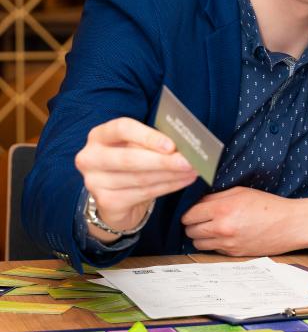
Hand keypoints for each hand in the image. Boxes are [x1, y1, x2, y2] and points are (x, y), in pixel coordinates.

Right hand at [75, 117, 197, 241]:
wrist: (115, 197)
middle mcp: (90, 157)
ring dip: (171, 175)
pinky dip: (168, 187)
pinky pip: (143, 193)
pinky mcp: (106, 202)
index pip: (121, 129)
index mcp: (99, 135)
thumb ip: (152, 142)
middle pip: (129, 158)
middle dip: (163, 161)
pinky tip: (183, 181)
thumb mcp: (135, 146)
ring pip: (140, 178)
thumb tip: (184, 143)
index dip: (147, 136)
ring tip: (192, 170)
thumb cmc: (129, 162)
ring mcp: (95, 182)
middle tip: (188, 161)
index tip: (171, 145)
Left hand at [181, 186, 307, 255]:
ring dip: (201, 235)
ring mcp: (227, 244)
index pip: (189, 215)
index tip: (194, 210)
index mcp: (222, 209)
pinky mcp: (233, 254)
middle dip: (192, 224)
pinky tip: (224, 234)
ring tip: (210, 227)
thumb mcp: (240, 192)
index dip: (189, 212)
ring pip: (198, 244)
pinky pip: (212, 250)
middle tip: (201, 218)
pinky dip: (213, 243)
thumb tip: (198, 202)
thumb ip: (216, 197)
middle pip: (190, 231)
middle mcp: (221, 229)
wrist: (289, 224)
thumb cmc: (267, 205)